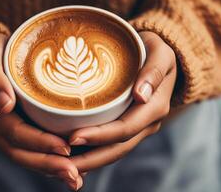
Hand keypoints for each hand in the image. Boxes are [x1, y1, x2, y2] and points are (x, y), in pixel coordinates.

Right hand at [0, 33, 81, 189]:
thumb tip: (4, 104)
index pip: (16, 133)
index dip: (40, 142)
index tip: (65, 148)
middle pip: (22, 153)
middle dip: (49, 165)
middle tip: (75, 175)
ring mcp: (6, 132)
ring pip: (27, 157)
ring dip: (51, 170)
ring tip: (76, 179)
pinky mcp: (17, 129)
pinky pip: (31, 150)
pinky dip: (49, 162)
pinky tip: (70, 168)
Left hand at [68, 31, 176, 171]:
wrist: (159, 58)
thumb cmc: (155, 51)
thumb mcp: (161, 52)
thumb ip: (154, 71)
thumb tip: (141, 96)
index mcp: (154, 108)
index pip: (124, 128)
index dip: (99, 136)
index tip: (72, 137)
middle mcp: (147, 123)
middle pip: (117, 148)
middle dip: (89, 158)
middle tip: (60, 163)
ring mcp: (138, 128)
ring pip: (113, 152)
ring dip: (89, 162)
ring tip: (62, 168)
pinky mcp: (129, 127)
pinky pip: (111, 146)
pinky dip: (93, 155)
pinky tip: (73, 159)